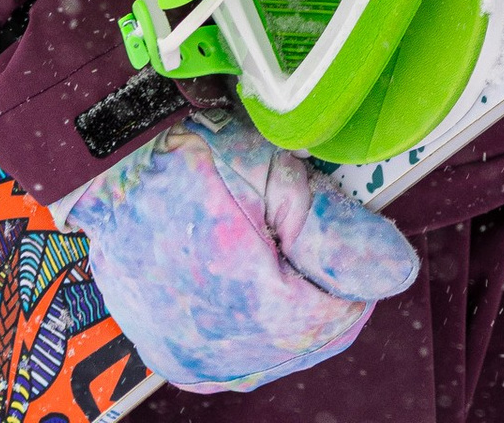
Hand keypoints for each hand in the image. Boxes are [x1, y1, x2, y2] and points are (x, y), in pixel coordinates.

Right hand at [70, 110, 419, 394]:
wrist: (107, 155)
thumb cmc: (188, 150)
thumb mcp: (275, 173)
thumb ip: (338, 233)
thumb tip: (396, 272)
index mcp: (250, 311)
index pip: (339, 316)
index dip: (353, 269)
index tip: (341, 223)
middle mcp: (216, 350)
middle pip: (306, 338)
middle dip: (321, 286)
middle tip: (304, 224)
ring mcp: (186, 354)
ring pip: (272, 351)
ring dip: (289, 307)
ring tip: (272, 241)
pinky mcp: (165, 349)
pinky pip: (230, 353)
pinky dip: (251, 323)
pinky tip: (248, 274)